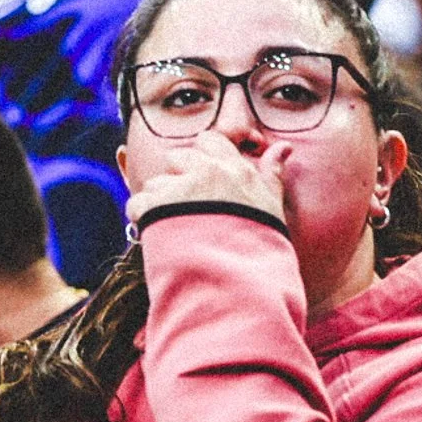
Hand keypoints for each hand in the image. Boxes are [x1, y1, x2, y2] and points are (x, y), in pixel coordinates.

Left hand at [126, 131, 288, 232]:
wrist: (240, 281)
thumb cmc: (260, 244)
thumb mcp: (272, 205)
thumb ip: (272, 173)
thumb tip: (284, 147)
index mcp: (234, 169)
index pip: (210, 140)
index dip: (203, 155)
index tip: (204, 175)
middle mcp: (205, 173)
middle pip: (176, 157)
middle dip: (178, 176)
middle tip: (190, 204)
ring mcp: (179, 189)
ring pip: (155, 182)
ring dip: (161, 200)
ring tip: (179, 225)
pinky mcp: (155, 207)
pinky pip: (138, 204)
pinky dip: (143, 218)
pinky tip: (159, 234)